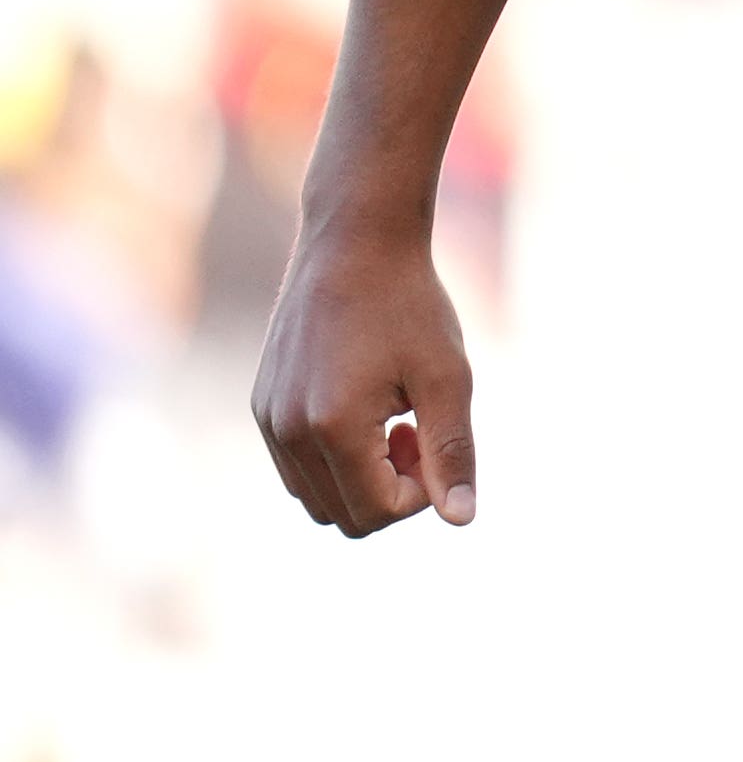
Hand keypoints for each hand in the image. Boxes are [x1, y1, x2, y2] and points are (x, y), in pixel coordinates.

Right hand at [253, 210, 478, 534]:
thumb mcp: (447, 377)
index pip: (376, 513)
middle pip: (341, 517)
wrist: (355, 242)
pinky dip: (334, 457)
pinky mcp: (261, 405)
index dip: (420, 493)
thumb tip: (461, 520)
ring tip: (392, 417)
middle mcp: (286, 432)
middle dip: (390, 489)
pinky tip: (366, 405)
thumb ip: (452, 452)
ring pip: (315, 497)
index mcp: (331, 427)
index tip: (434, 438)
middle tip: (416, 429)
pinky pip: (295, 466)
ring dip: (361, 476)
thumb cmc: (410, 305)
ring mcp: (267, 419)